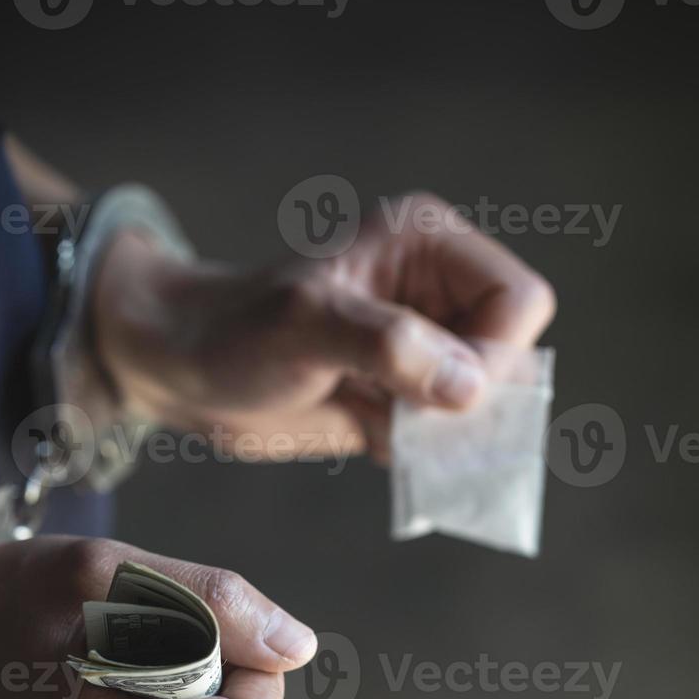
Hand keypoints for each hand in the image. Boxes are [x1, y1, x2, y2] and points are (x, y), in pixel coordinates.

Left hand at [90, 192, 556, 462]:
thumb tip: (470, 388)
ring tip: (382, 426)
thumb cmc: (231, 329)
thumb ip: (388, 347)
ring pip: (491, 402)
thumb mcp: (303, 325)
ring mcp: (426, 347)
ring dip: (452, 434)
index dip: (494, 355)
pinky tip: (372, 438)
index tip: (438, 396)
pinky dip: (429, 454)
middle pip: (514, 354)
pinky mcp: (407, 396)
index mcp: (428, 244)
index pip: (519, 300)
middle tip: (408, 418)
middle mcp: (438, 290)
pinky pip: (454, 435)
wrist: (180, 369)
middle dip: (474, 400)